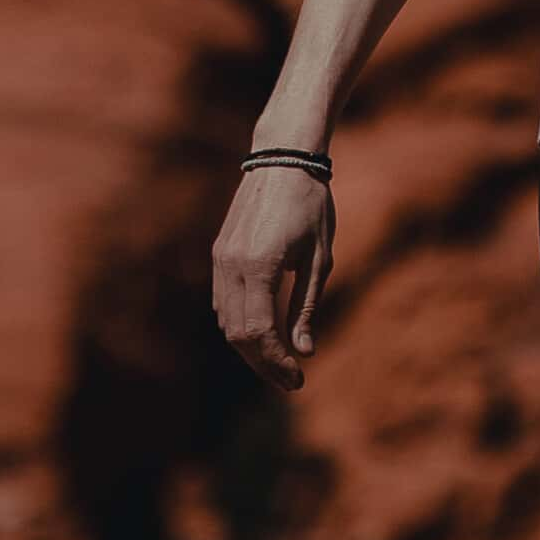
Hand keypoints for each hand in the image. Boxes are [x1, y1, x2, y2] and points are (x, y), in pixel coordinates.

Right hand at [212, 167, 335, 390]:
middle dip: (263, 363)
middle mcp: (232, 265)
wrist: (284, 158)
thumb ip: (307, 306)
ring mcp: (221, 258)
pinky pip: (223, 301)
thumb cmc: (311, 205)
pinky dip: (239, 324)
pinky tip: (262, 333)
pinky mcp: (219, 252)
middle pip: (238, 334)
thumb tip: (304, 352)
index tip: (298, 379)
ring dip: (249, 348)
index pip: (260, 332)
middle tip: (290, 380)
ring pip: (226, 321)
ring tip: (279, 361)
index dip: (277, 362)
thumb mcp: (320, 257)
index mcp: (259, 266)